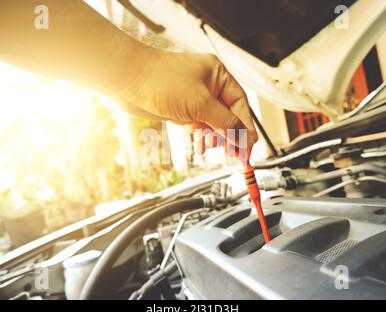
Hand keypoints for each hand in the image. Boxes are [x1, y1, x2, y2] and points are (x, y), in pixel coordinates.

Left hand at [120, 50, 257, 153]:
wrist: (128, 81)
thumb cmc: (160, 80)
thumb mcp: (200, 103)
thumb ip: (224, 121)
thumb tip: (242, 135)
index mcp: (218, 75)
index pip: (240, 104)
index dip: (246, 127)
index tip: (249, 146)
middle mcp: (208, 85)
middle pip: (228, 115)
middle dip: (230, 135)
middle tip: (235, 154)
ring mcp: (194, 97)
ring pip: (213, 122)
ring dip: (214, 137)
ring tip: (211, 147)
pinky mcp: (182, 108)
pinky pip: (198, 125)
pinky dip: (201, 136)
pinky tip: (201, 145)